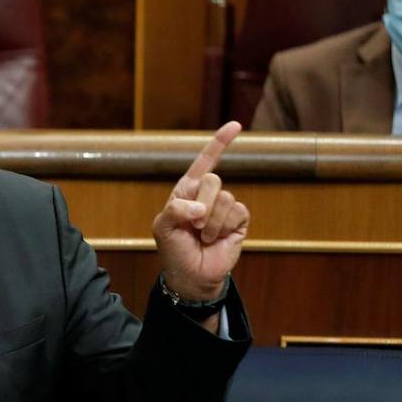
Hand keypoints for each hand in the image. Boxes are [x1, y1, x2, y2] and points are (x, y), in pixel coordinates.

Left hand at [151, 121, 249, 308]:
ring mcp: (224, 207)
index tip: (236, 126)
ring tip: (202, 236)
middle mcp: (208, 195)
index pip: (204, 161)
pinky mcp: (239, 221)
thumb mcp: (162, 227)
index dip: (219, 143)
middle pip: (214, 179)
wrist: (191, 276)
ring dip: (210, 222)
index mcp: (187, 190)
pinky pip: (237, 212)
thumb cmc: (174, 250)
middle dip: (201, 204)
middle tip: (192, 225)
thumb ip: (175, 209)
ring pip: (225, 198)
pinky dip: (223, 228)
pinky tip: (216, 239)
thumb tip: (199, 207)